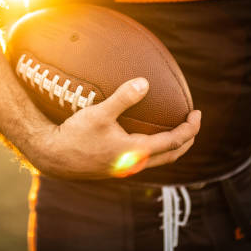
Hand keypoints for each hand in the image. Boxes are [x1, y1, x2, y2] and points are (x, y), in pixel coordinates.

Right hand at [30, 78, 200, 178]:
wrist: (53, 157)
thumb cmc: (75, 135)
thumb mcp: (99, 113)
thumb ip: (123, 98)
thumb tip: (145, 82)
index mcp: (136, 152)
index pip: (175, 141)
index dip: (190, 128)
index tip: (197, 113)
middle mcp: (135, 164)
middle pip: (172, 155)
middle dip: (187, 139)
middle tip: (192, 122)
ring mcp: (125, 168)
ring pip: (159, 160)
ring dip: (172, 146)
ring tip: (174, 129)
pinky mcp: (116, 167)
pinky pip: (145, 160)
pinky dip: (155, 149)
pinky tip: (145, 136)